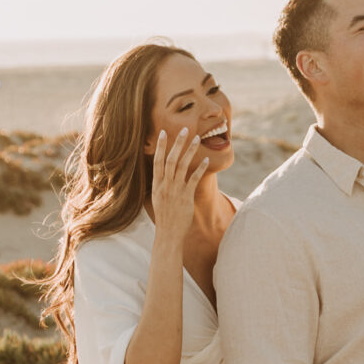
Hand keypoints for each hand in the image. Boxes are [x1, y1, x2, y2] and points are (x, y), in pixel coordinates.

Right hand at [149, 127, 210, 246]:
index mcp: (157, 185)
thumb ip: (162, 185)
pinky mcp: (186, 197)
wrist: (168, 234)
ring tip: (197, 138)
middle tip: (184, 129)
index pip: (157, 161)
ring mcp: (175, 190)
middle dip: (177, 143)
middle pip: (170, 159)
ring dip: (190, 151)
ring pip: (182, 166)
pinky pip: (194, 179)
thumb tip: (165, 175)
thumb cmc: (165, 217)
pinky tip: (206, 159)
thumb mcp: (158, 199)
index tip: (163, 132)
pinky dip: (200, 168)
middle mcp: (165, 185)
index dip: (159, 146)